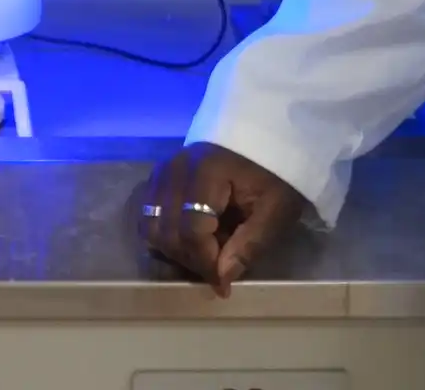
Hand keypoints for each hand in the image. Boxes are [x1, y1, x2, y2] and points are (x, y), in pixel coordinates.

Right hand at [140, 143, 311, 296]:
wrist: (265, 138)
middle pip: (166, 231)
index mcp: (207, 173)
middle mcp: (176, 169)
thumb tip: (222, 278)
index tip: (223, 285)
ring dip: (174, 250)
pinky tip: (190, 240)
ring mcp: (164, 170)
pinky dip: (164, 234)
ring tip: (204, 255)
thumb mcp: (276, 210)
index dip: (205, 264)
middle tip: (217, 272)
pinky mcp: (160, 175)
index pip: (192, 230)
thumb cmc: (274, 174)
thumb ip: (249, 244)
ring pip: (150, 225)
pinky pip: (148, 214)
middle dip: (191, 260)